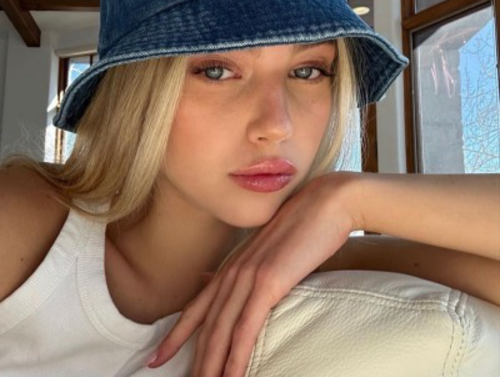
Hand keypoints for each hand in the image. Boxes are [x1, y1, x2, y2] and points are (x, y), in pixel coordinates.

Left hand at [147, 172, 357, 375]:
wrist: (325, 202)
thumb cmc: (303, 227)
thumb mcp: (269, 248)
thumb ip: (250, 268)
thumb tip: (234, 282)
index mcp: (233, 265)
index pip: (196, 307)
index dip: (175, 335)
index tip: (157, 357)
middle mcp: (234, 271)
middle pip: (205, 326)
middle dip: (194, 360)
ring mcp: (249, 276)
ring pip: (220, 330)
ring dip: (211, 366)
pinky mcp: (269, 282)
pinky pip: (246, 327)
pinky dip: (236, 356)